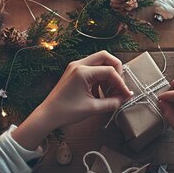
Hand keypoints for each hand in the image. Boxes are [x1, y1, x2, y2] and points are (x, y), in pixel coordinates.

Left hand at [12, 51, 131, 149]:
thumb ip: (112, 102)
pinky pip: (92, 69)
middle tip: (119, 86)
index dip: (120, 83)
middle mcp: (79, 64)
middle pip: (105, 57)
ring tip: (110, 92)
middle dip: (116, 70)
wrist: (47, 115)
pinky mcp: (74, 72)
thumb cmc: (67, 112)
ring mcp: (75, 66)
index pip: (109, 71)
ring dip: (108, 74)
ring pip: (99, 61)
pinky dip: (100, 78)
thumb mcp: (93, 108)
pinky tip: (100, 93)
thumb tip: (125, 98)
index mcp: (82, 71)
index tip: (126, 95)